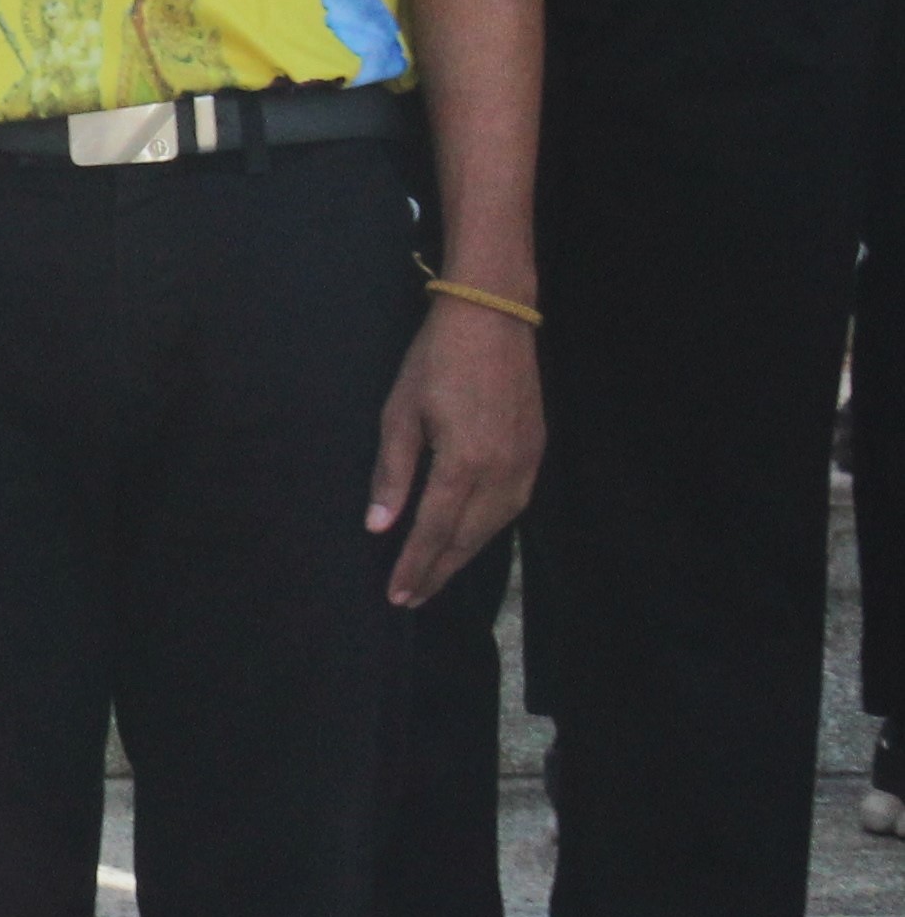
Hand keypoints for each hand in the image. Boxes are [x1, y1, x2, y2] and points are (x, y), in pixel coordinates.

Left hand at [369, 297, 539, 606]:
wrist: (492, 319)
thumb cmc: (435, 362)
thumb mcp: (400, 414)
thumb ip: (393, 474)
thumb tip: (379, 525)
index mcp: (464, 463)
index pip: (435, 530)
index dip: (415, 565)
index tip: (397, 595)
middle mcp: (502, 470)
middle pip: (469, 536)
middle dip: (439, 570)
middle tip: (412, 597)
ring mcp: (526, 461)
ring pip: (495, 525)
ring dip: (465, 554)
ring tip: (436, 574)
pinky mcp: (537, 450)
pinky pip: (513, 505)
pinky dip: (489, 528)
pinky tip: (471, 536)